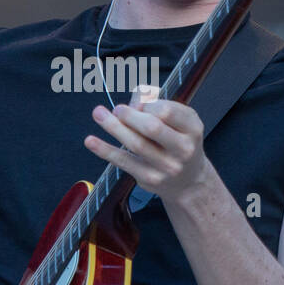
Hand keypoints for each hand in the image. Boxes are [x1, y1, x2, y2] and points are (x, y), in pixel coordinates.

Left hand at [84, 85, 211, 201]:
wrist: (189, 182)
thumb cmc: (178, 142)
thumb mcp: (178, 121)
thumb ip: (156, 105)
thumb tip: (133, 103)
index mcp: (193, 129)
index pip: (167, 111)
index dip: (148, 105)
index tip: (138, 104)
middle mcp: (183, 149)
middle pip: (152, 127)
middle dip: (130, 115)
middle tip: (117, 109)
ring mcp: (167, 166)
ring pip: (136, 144)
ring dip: (113, 127)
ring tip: (98, 113)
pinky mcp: (149, 178)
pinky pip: (124, 161)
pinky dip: (105, 150)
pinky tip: (90, 140)